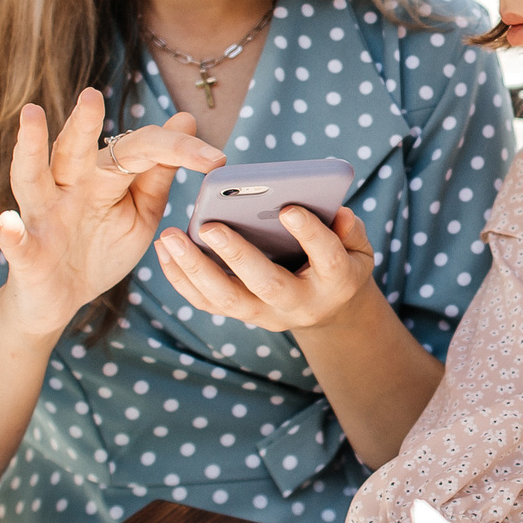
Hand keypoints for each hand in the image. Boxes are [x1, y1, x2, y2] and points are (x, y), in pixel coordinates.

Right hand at [0, 87, 222, 338]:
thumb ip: (159, 171)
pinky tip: (8, 221)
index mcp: (100, 176)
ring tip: (32, 116)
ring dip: (31, 147)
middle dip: (84, 123)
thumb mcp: (141, 211)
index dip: (178, 149)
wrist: (62, 299)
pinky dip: (11, 232)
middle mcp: (67, 186)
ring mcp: (43, 216)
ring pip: (32, 176)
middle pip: (75, 149)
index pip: (138, 149)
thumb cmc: (102, 247)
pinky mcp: (26, 253)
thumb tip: (185, 117)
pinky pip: (17, 242)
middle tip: (92, 96)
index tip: (217, 160)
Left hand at [154, 204, 380, 333]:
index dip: (310, 234)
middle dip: (237, 255)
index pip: (327, 259)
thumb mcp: (358, 247)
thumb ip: (351, 230)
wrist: (327, 309)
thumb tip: (338, 212)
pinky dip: (181, 278)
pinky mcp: (242, 315)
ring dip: (195, 269)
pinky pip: (206, 302)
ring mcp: (267, 314)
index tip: (288, 208)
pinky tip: (164, 249)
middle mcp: (299, 303)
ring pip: (228, 298)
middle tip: (210, 225)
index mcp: (336, 282)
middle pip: (267, 284)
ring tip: (170, 237)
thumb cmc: (340, 264)